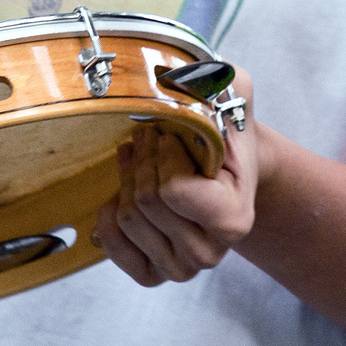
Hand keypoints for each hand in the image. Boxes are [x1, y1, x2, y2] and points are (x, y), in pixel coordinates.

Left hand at [97, 71, 258, 284]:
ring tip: (143, 158)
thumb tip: (177, 70)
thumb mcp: (233, 96)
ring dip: (129, 179)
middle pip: (146, 202)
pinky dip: (111, 211)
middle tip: (152, 136)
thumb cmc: (226, 131)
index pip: (173, 191)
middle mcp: (209, 254)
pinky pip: (110, 242)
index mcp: (235, 219)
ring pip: (127, 218)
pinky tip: (128, 191)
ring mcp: (180, 269)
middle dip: (145, 160)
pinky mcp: (152, 275)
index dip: (166, 153)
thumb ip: (216, 81)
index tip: (173, 132)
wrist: (227, 167)